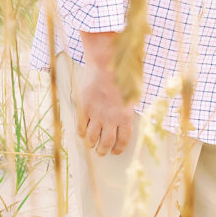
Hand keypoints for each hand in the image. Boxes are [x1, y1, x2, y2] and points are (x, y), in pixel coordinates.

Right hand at [77, 32, 133, 156]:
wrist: (107, 64)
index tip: (115, 151)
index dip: (119, 148)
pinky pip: (81, 126)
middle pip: (106, 143)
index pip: (123, 140)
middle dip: (103, 150)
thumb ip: (129, 107)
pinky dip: (81, 132)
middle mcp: (111, 119)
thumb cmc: (123, 75)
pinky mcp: (84, 108)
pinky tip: (82, 132)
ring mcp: (96, 114)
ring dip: (91, 144)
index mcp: (126, 116)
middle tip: (101, 152)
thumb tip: (127, 117)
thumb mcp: (134, 93)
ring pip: (91, 138)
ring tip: (90, 145)